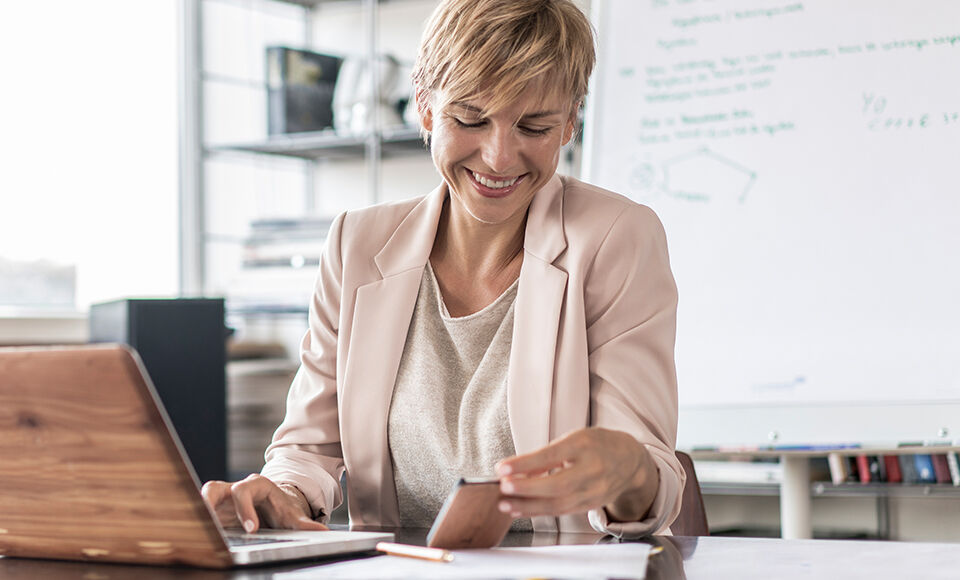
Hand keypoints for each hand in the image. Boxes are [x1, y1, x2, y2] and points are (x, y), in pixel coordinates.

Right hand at [201, 474, 327, 532]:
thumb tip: (322, 532)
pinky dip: (197, 520)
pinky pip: (199, 510)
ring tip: (197, 528)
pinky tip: (195, 535)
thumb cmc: (280, 509)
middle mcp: (235, 488)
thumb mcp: (292, 515)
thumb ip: (305, 524)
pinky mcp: (213, 510)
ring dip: (199, 510)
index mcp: (256, 485)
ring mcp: (221, 499)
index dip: (246, 509)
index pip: (245, 491)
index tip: (252, 529)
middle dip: (214, 506)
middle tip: (215, 529)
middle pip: (216, 488)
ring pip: (203, 497)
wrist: (272, 508)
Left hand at [494, 427, 658, 521]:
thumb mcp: (573, 439)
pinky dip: (539, 512)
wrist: (630, 461)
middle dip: (526, 489)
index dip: (526, 464)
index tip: (502, 468)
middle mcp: (592, 469)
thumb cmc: (596, 445)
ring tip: (505, 504)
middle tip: (503, 488)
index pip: (551, 455)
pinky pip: (562, 511)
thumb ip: (546, 455)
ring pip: (558, 503)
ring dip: (528, 506)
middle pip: (557, 485)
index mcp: (584, 445)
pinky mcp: (591, 505)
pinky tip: (521, 510)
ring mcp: (594, 490)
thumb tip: (516, 470)